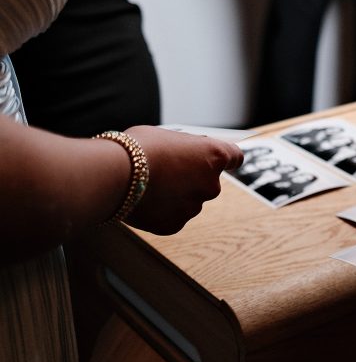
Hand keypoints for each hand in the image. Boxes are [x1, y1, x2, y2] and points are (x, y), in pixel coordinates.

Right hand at [123, 126, 243, 234]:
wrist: (114, 174)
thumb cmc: (138, 148)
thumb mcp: (167, 136)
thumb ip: (186, 148)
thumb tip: (189, 153)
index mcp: (213, 155)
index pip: (234, 157)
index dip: (228, 159)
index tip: (225, 162)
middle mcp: (211, 184)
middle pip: (207, 182)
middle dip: (191, 178)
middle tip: (166, 171)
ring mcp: (194, 207)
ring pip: (188, 201)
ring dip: (175, 195)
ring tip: (148, 184)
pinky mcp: (175, 225)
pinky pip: (172, 216)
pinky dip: (161, 210)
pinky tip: (144, 200)